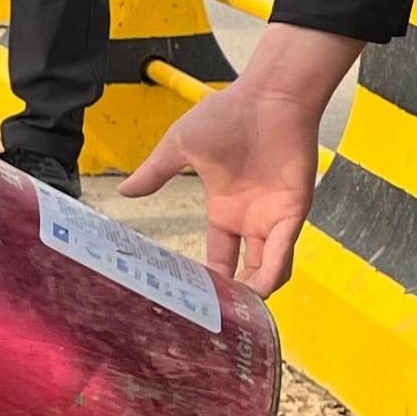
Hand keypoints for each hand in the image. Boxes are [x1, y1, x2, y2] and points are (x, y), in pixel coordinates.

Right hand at [123, 22, 362, 294]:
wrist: (268, 97)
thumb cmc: (227, 114)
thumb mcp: (180, 146)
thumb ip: (155, 173)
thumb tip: (123, 192)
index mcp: (224, 208)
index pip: (219, 255)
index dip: (209, 279)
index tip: (193, 299)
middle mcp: (250, 219)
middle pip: (246, 270)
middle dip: (233, 295)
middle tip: (216, 319)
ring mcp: (273, 217)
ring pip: (269, 269)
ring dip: (255, 293)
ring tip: (237, 315)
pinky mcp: (293, 211)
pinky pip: (285, 252)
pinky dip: (273, 273)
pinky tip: (258, 291)